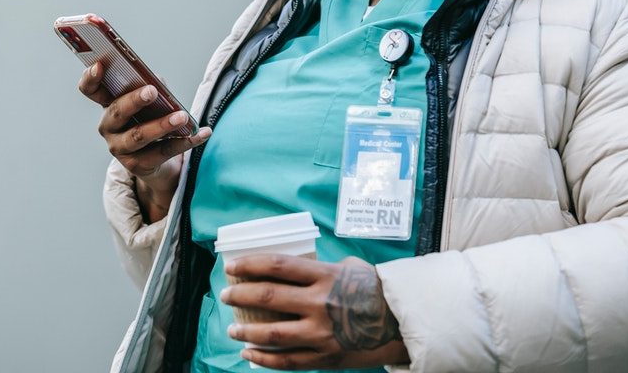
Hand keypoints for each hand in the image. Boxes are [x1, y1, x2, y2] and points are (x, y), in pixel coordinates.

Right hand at [79, 60, 210, 221]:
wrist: (157, 160)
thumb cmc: (151, 119)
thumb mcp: (151, 102)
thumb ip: (152, 87)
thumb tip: (159, 83)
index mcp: (108, 104)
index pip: (90, 90)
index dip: (90, 78)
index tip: (99, 65)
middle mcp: (108, 127)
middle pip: (117, 112)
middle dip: (134, 101)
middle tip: (152, 91)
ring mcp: (120, 148)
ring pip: (139, 136)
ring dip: (162, 125)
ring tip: (182, 116)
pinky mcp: (138, 166)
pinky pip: (164, 152)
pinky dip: (187, 141)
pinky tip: (203, 132)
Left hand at [220, 254, 407, 369]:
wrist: (401, 322)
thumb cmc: (373, 289)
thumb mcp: (347, 267)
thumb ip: (319, 268)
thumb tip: (290, 269)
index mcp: (324, 276)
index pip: (276, 266)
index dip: (249, 265)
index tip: (231, 267)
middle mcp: (319, 303)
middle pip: (267, 298)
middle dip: (240, 296)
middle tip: (225, 296)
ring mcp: (321, 333)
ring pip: (272, 334)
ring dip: (246, 332)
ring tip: (232, 329)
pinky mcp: (324, 357)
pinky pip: (287, 361)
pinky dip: (263, 359)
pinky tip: (248, 354)